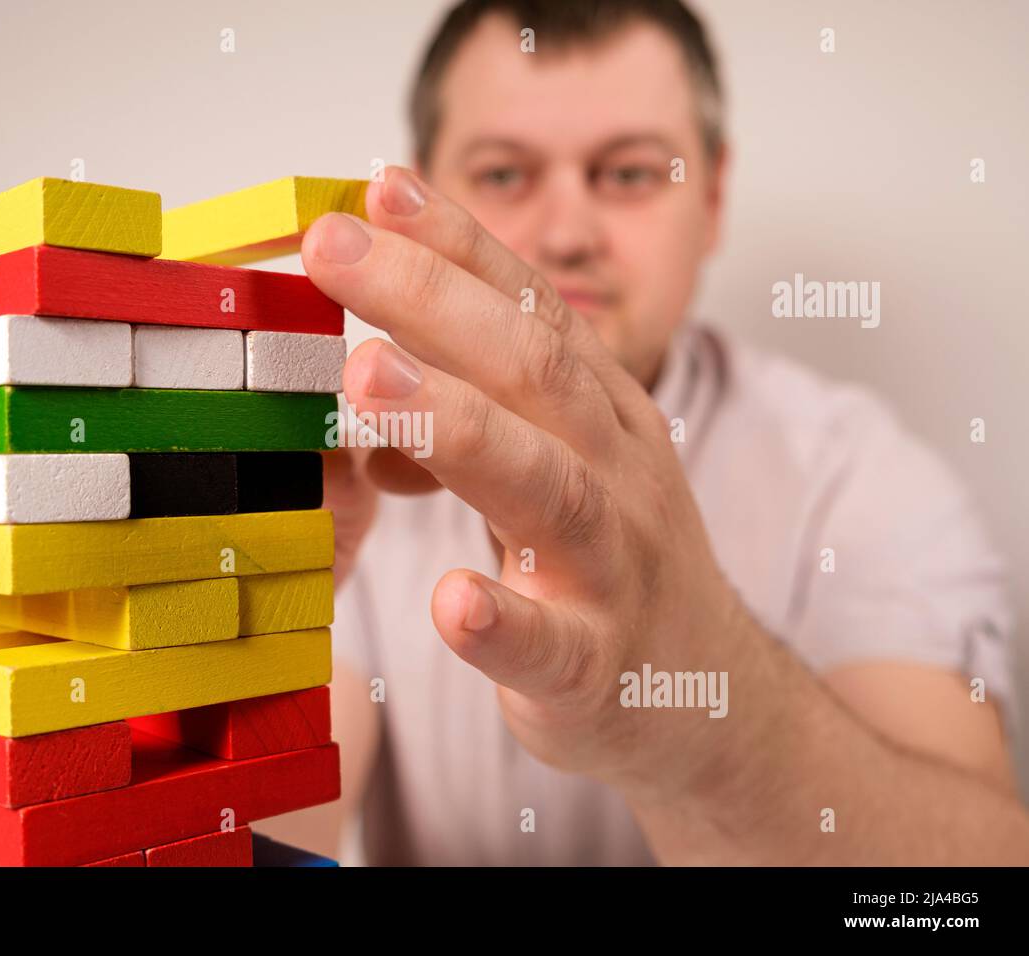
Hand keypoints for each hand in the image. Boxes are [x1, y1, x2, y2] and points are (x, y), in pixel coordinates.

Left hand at [302, 167, 752, 796]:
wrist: (704, 688)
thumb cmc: (608, 556)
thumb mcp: (559, 454)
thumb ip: (480, 400)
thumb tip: (371, 348)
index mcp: (599, 411)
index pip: (530, 307)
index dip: (456, 244)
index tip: (377, 190)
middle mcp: (614, 468)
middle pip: (530, 368)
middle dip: (429, 300)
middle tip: (335, 249)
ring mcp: (611, 566)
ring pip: (544, 484)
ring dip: (456, 425)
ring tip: (369, 379)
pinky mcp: (594, 664)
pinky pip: (551, 643)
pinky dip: (501, 621)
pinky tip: (450, 601)